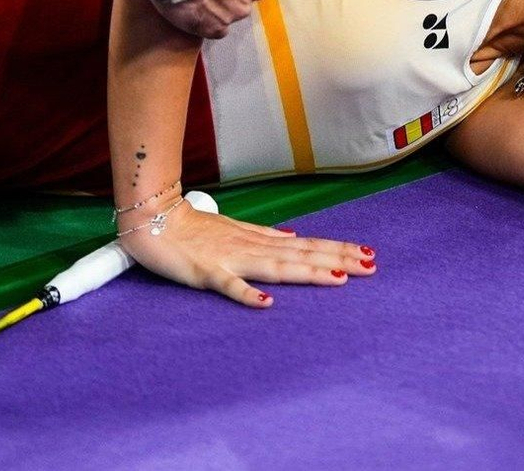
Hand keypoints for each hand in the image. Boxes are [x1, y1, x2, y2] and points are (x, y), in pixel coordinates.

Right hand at [120, 203, 375, 307]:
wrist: (152, 219)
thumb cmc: (192, 228)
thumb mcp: (235, 229)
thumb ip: (264, 236)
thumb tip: (294, 237)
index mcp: (259, 240)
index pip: (307, 245)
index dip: (337, 249)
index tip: (367, 254)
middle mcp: (252, 248)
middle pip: (302, 255)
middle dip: (337, 259)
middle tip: (371, 265)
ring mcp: (231, 260)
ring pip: (277, 267)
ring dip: (308, 272)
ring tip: (339, 277)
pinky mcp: (207, 273)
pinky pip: (230, 285)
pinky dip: (248, 293)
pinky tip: (268, 303)